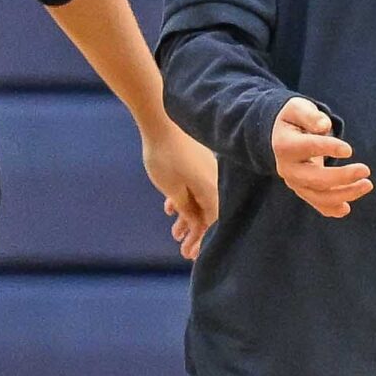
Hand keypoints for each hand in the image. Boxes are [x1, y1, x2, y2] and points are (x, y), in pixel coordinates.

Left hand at [141, 127, 218, 261]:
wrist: (161, 120)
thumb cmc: (166, 157)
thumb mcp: (174, 190)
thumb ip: (187, 210)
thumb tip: (197, 224)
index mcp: (213, 190)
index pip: (214, 222)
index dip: (204, 240)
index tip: (194, 255)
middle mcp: (215, 182)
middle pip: (209, 213)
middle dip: (196, 233)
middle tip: (184, 250)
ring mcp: (207, 171)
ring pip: (200, 201)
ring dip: (188, 218)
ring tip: (175, 233)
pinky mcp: (198, 164)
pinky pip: (194, 188)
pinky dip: (184, 201)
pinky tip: (170, 209)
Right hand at [272, 96, 371, 218]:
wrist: (279, 137)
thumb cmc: (294, 120)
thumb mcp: (298, 108)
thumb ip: (310, 115)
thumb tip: (324, 125)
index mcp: (285, 145)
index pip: (308, 147)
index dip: (328, 149)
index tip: (349, 150)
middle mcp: (287, 168)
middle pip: (314, 178)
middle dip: (341, 177)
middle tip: (366, 170)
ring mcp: (294, 182)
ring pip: (318, 195)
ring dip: (344, 194)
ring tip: (367, 185)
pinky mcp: (302, 190)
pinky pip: (316, 203)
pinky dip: (330, 209)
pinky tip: (346, 208)